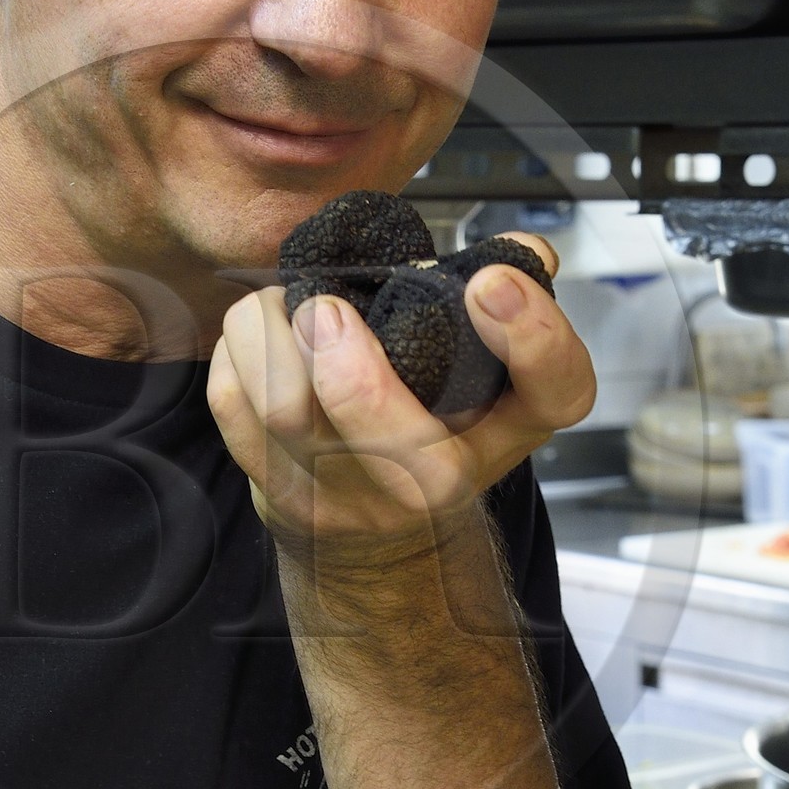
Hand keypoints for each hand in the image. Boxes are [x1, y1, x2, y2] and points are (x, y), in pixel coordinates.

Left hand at [208, 236, 593, 555]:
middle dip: (349, 367)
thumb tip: (525, 252)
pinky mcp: (280, 494)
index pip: (552, 392)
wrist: (382, 535)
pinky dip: (237, 351)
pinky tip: (259, 334)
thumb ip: (515, 314)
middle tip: (328, 306)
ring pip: (287, 414)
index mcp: (506, 431)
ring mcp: (350, 498)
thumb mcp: (499, 386)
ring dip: (272, 333)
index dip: (532, 336)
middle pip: (393, 444)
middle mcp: (434, 482)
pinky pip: (235, 407)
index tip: (491, 285)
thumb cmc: (439, 435)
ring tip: (286, 304)